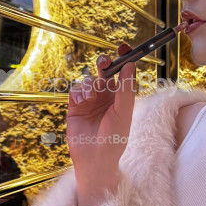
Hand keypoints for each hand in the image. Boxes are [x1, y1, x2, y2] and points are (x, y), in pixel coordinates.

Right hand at [67, 42, 136, 205]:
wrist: (95, 158)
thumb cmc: (115, 138)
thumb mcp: (123, 112)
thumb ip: (126, 88)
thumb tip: (130, 64)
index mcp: (121, 96)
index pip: (123, 73)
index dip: (124, 58)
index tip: (124, 47)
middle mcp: (106, 96)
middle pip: (104, 72)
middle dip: (104, 64)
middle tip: (104, 61)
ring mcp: (90, 100)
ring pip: (88, 80)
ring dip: (90, 83)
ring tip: (91, 95)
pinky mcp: (76, 106)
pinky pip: (75, 90)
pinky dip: (78, 92)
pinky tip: (82, 101)